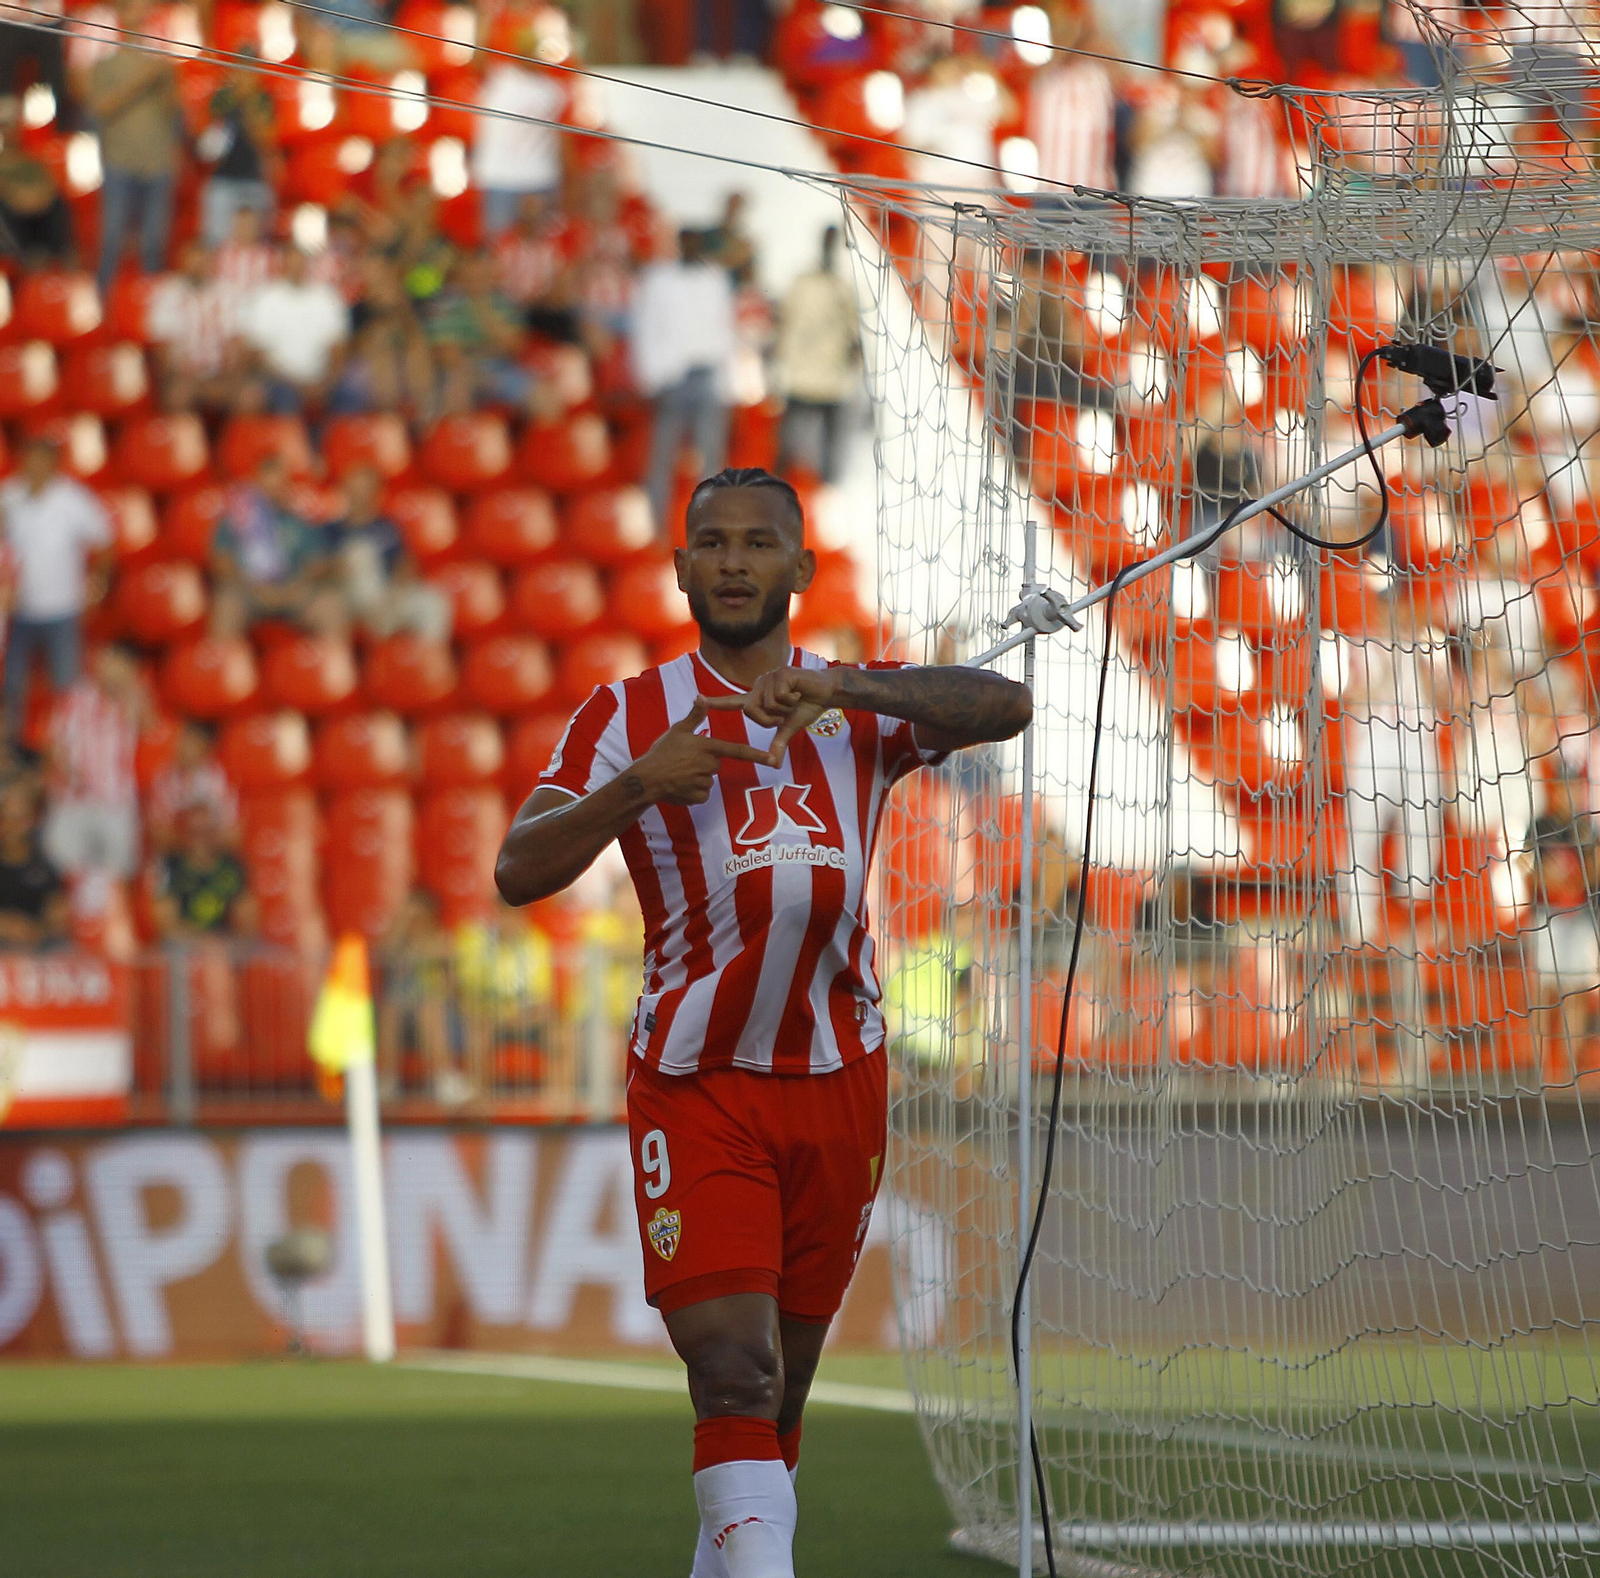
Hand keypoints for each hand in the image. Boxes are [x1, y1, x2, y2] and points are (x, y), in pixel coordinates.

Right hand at [633, 697, 771, 805]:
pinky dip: (693, 791)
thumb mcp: (677, 731)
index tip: (773, 759)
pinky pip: (702, 793)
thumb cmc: (661, 752)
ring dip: (697, 777)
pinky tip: (679, 785)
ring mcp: (704, 782)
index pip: (737, 750)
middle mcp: (709, 765)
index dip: (756, 755)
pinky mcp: (698, 797)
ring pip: (708, 779)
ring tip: (679, 773)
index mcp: (707, 747)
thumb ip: (695, 716)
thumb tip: (701, 697)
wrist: (646, 779)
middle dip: (704, 762)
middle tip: (684, 761)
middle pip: (716, 764)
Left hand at [701, 666, 838, 763]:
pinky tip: (799, 692)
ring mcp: (769, 677)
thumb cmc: (807, 707)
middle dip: (769, 719)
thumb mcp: (790, 727)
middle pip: (750, 711)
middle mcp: (759, 685)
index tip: (696, 700)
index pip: (732, 702)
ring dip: (783, 708)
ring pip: (765, 704)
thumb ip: (778, 743)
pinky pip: (778, 696)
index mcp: (758, 698)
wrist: (826, 692)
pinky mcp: (781, 673)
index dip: (715, 703)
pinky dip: (791, 699)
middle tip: (786, 713)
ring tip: (794, 700)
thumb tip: (774, 764)